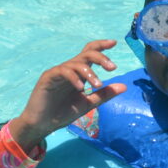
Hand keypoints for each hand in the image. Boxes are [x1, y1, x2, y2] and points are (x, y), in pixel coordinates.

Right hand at [10, 40, 126, 153]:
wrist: (43, 125)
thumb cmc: (63, 112)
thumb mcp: (89, 103)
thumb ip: (104, 94)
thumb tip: (124, 86)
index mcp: (79, 73)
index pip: (90, 53)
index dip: (101, 46)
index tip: (114, 43)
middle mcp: (69, 69)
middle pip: (86, 54)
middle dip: (101, 58)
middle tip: (112, 68)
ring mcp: (58, 72)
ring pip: (76, 63)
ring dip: (90, 73)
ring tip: (97, 85)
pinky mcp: (48, 77)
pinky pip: (63, 71)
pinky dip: (74, 77)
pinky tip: (81, 88)